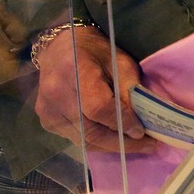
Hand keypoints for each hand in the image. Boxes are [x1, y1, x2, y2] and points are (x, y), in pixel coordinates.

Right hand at [31, 24, 153, 152]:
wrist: (60, 48)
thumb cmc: (95, 52)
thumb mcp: (120, 63)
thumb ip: (129, 91)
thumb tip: (141, 122)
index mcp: (74, 71)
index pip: (98, 107)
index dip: (122, 121)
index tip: (142, 131)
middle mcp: (55, 94)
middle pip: (91, 130)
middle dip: (121, 142)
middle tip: (146, 145)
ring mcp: (47, 110)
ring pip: (84, 140)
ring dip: (111, 145)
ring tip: (134, 144)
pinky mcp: (46, 121)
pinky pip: (76, 139)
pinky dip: (97, 141)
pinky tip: (113, 138)